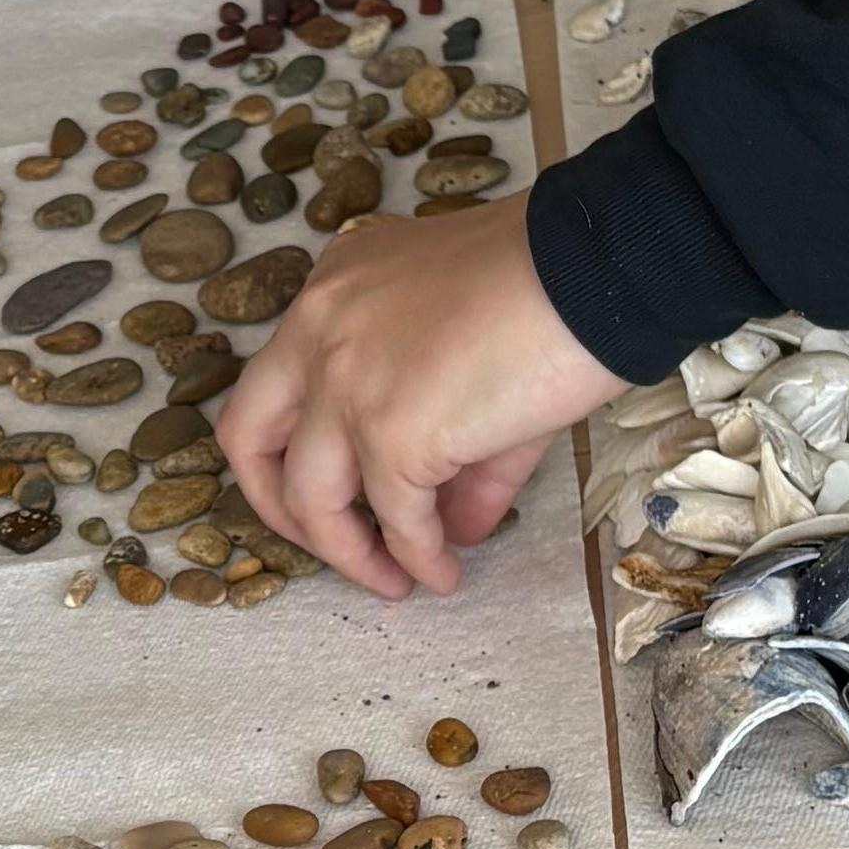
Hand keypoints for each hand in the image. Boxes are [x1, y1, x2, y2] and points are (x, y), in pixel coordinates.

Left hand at [214, 200, 629, 600]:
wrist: (599, 266)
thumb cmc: (554, 289)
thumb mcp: (476, 354)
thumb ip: (453, 442)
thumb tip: (455, 525)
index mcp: (334, 292)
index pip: (276, 381)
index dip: (289, 447)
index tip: (329, 488)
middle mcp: (319, 329)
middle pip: (249, 436)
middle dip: (280, 507)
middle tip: (330, 543)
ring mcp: (346, 381)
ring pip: (310, 496)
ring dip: (348, 553)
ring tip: (394, 582)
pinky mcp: (392, 431)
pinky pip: (396, 518)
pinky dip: (417, 556)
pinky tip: (443, 574)